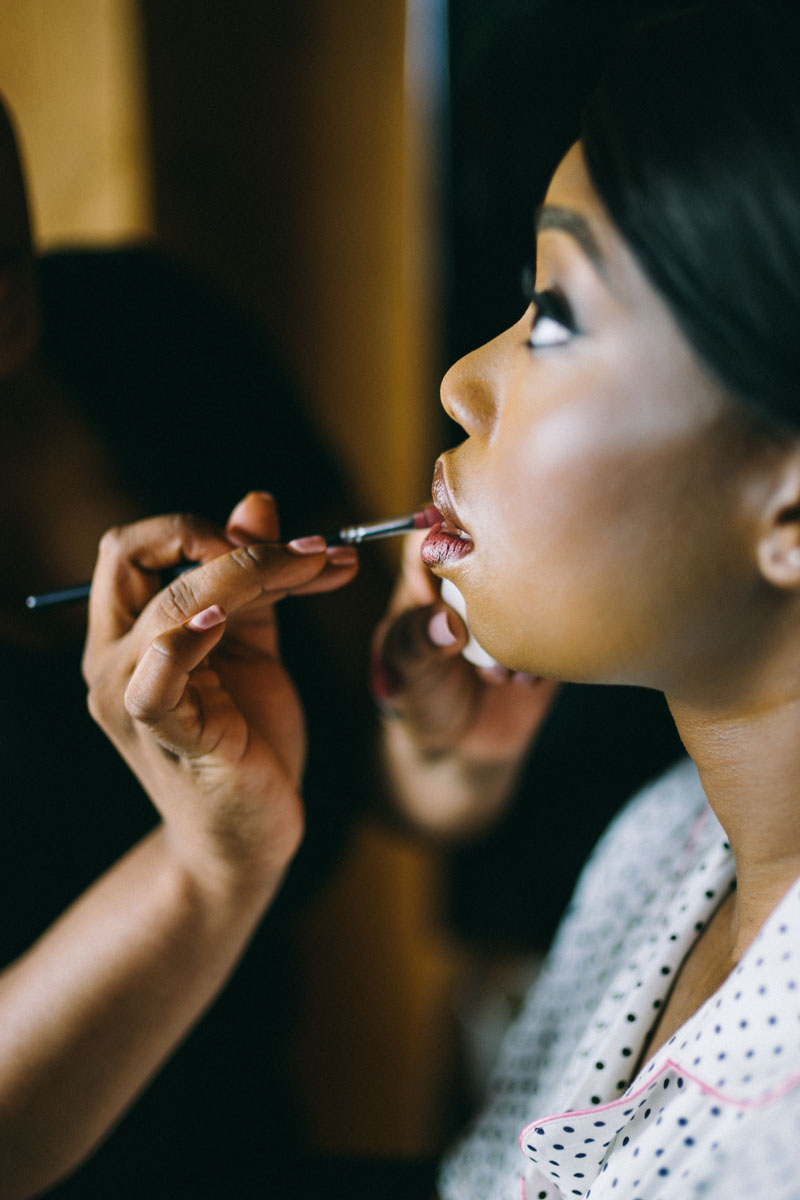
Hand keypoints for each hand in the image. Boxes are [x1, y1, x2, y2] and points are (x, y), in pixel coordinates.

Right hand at [82, 492, 357, 895]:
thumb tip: (256, 501)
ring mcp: (130, 699)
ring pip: (169, 604)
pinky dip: (188, 640)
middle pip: (138, 558)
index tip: (285, 543)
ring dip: (251, 572)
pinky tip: (224, 622)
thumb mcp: (253, 645)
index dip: (199, 528)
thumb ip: (253, 581)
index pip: (132, 546)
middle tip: (318, 552)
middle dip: (233, 542)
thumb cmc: (248, 738)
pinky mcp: (168, 736)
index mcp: (127, 633)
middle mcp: (111, 660)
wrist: (251, 836)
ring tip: (320, 568)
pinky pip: (160, 677)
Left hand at [373, 530, 559, 764]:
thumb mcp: (401, 670)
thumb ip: (415, 642)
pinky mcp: (548, 636)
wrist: (460, 746)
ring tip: (497, 670)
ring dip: (523, 624)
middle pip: (495, 545)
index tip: (463, 545)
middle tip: (493, 613)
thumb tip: (447, 624)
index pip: (435, 528)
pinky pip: (562, 627)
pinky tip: (520, 683)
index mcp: (430, 577)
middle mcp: (475, 582)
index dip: (447, 525)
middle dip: (497, 580)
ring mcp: (515, 607)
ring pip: (535, 583)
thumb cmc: (418, 696)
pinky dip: (545, 652)